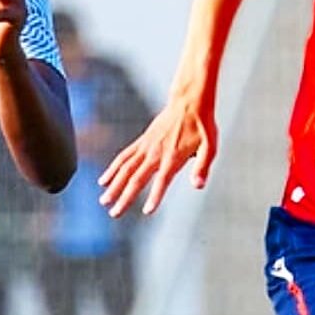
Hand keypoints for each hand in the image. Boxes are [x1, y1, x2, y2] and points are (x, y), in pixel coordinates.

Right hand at [97, 101, 217, 216]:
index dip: (155, 196)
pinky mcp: (142, 141)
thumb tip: (198, 185)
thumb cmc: (202, 124)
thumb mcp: (210, 145)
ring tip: (104, 200)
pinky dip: (113, 168)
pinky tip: (105, 179)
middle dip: (124, 197)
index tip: (147, 211)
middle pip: (136, 178)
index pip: (162, 180)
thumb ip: (203, 166)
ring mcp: (146, 146)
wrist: (189, 100)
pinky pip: (124, 156)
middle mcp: (156, 152)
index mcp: (173, 156)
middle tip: (114, 213)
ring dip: (114, 185)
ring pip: (125, 168)